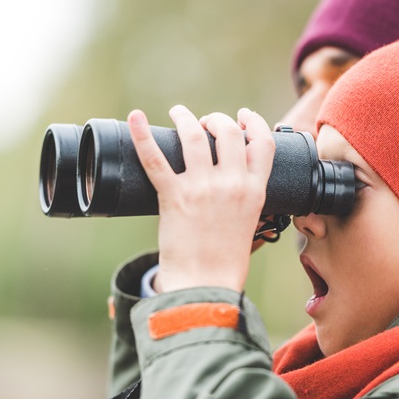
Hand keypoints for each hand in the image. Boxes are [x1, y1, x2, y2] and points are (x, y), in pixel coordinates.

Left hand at [127, 106, 274, 293]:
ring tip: (179, 113)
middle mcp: (232, 184)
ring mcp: (202, 188)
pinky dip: (143, 135)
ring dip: (186, 118)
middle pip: (228, 132)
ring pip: (194, 136)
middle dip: (217, 120)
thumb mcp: (250, 225)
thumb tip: (240, 188)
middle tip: (205, 122)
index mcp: (255, 191)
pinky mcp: (174, 197)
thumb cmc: (226, 262)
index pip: (263, 143)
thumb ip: (248, 202)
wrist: (205, 284)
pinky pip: (155, 159)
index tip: (243, 116)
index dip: (254, 123)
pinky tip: (136, 117)